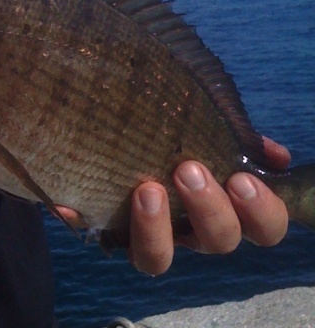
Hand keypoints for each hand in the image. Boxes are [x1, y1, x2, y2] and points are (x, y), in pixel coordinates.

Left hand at [128, 136, 290, 274]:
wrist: (136, 136)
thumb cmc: (181, 138)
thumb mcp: (210, 131)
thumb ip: (239, 140)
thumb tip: (272, 154)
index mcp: (231, 207)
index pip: (265, 227)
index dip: (261, 211)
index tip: (242, 178)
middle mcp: (200, 230)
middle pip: (221, 240)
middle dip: (208, 206)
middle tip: (190, 170)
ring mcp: (162, 239)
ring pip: (164, 257)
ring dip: (158, 226)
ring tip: (150, 190)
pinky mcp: (125, 239)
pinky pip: (132, 250)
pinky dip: (126, 227)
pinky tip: (116, 200)